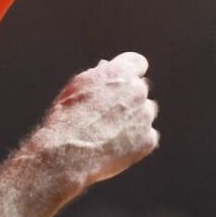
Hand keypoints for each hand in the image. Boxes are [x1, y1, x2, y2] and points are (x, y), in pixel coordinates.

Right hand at [27, 51, 160, 192]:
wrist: (68, 153)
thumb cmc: (67, 118)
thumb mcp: (76, 87)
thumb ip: (98, 76)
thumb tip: (106, 69)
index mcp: (121, 72)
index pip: (137, 63)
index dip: (129, 72)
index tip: (122, 80)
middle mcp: (138, 91)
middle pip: (140, 90)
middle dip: (128, 98)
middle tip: (107, 113)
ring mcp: (145, 116)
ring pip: (145, 113)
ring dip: (133, 119)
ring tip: (107, 133)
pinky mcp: (148, 140)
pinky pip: (146, 137)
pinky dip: (134, 141)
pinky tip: (113, 147)